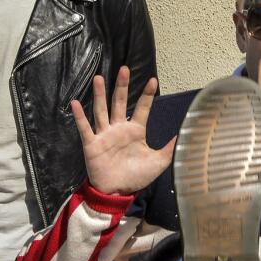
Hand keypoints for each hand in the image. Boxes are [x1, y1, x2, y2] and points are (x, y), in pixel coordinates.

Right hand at [70, 67, 174, 195]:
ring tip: (99, 78)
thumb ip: (170, 147)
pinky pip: (85, 128)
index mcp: (136, 131)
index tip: (153, 80)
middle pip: (120, 103)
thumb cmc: (137, 176)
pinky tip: (75, 102)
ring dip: (100, 95)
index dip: (147, 95)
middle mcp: (119, 129)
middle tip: (124, 68)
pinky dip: (79, 116)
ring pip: (102, 110)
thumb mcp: (159, 162)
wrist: (118, 192)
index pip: (142, 108)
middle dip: (122, 86)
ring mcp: (105, 135)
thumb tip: (184, 135)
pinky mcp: (92, 144)